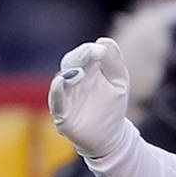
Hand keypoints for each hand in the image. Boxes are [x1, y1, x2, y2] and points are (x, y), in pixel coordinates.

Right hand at [48, 37, 130, 158]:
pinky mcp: (62, 113)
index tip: (101, 50)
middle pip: (71, 62)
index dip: (91, 50)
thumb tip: (103, 40)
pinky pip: (56, 100)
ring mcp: (66, 96)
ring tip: (79, 71)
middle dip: (79, 56)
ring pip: (62, 79)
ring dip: (70, 73)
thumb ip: (113, 61)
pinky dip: (56, 91)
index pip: (85, 53)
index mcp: (88, 69)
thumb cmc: (113, 105)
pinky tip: (60, 82)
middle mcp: (74, 80)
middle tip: (90, 52)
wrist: (110, 135)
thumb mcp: (119, 81)